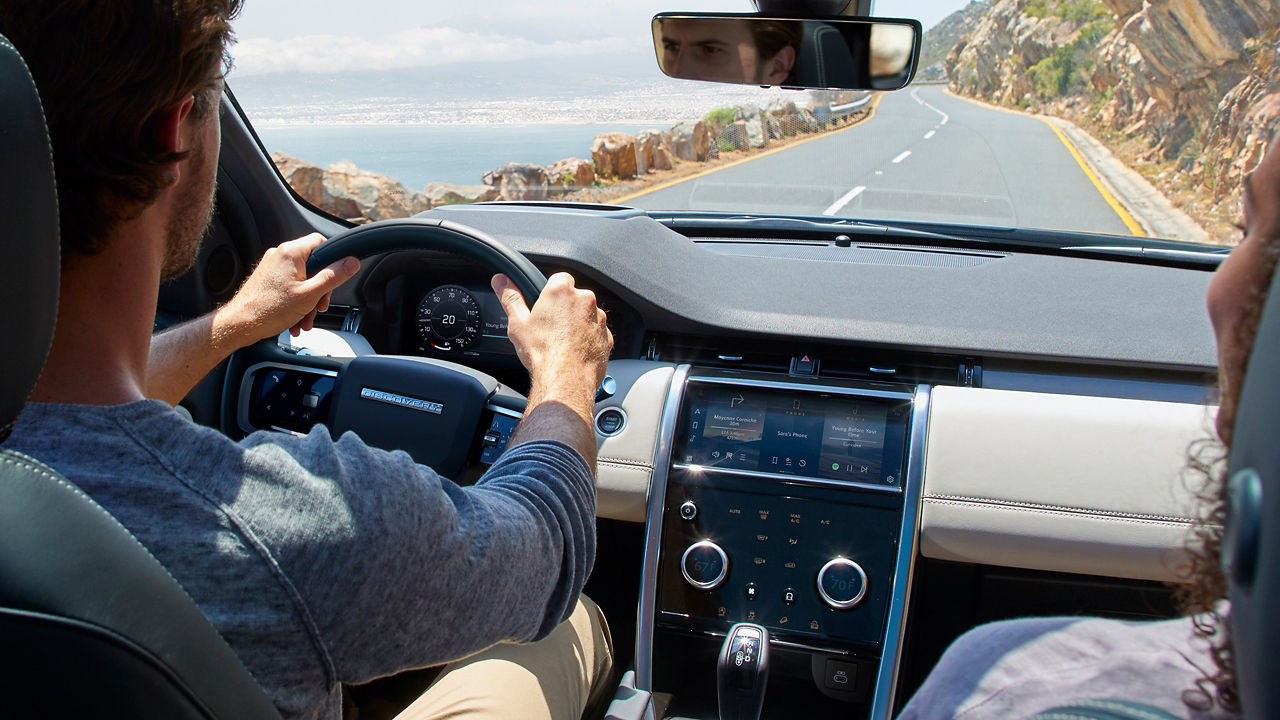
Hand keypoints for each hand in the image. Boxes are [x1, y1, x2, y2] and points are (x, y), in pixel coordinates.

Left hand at [216, 233, 359, 345]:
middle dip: (320, 289)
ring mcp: (272, 267)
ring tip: (305, 318)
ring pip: (302, 279)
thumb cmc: (268, 310)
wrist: (240, 324)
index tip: (338, 275)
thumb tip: (352, 262)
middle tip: (319, 305)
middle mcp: (280, 255)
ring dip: (308, 300)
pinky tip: (295, 318)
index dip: (333, 259)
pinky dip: (296, 301)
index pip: (321, 242)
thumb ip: (334, 276)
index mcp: (291, 253)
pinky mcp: (267, 279)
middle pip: (313, 265)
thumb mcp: (310, 294)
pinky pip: (290, 286)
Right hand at [492, 272, 612, 397]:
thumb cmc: (543, 352)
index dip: (550, 292)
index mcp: (561, 291)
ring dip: (576, 324)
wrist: (565, 380)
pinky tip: (573, 351)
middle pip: (573, 297)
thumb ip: (510, 298)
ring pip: (586, 315)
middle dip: (563, 310)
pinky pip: (596, 333)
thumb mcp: (518, 323)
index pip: (559, 279)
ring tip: (561, 343)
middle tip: (550, 327)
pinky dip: (587, 339)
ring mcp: (598, 319)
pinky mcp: (607, 337)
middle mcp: (584, 300)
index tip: (544, 306)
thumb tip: (500, 282)